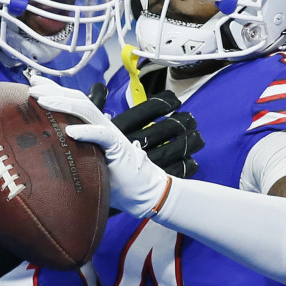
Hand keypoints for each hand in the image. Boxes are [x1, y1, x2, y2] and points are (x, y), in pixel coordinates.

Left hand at [30, 78, 170, 217]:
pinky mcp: (118, 146)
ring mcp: (109, 133)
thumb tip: (44, 150)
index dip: (53, 90)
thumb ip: (71, 151)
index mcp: (92, 126)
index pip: (71, 102)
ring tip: (44, 101)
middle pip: (76, 100)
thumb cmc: (113, 178)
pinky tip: (70, 131)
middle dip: (53, 91)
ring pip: (85, 111)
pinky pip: (102, 134)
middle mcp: (100, 124)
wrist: (140, 190)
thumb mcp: (85, 161)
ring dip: (63, 104)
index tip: (33, 83)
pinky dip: (86, 131)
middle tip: (32, 87)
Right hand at [88, 83, 203, 178]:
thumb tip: (99, 89)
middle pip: (167, 128)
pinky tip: (191, 160)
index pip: (148, 110)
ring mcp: (149, 162)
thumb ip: (95, 108)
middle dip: (181, 123)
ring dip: (189, 141)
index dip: (164, 103)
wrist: (96, 196)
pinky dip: (187, 164)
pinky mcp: (155, 179)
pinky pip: (178, 169)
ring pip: (176, 148)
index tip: (174, 101)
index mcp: (123, 131)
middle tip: (190, 120)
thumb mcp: (89, 132)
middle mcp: (139, 144)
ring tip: (196, 136)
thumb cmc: (90, 161)